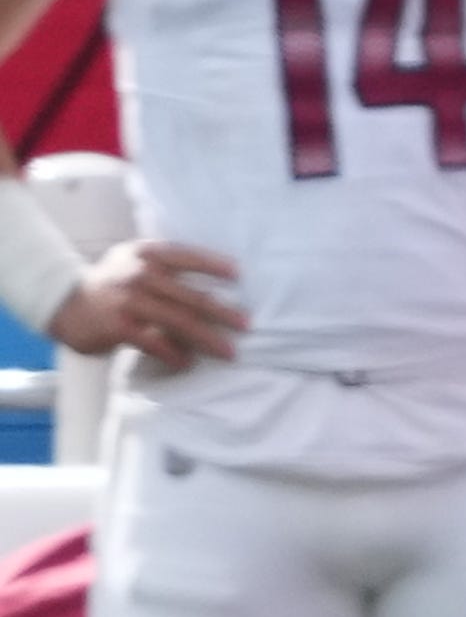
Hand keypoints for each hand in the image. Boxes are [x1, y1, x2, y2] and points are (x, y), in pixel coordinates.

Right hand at [47, 239, 242, 370]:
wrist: (67, 303)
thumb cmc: (114, 284)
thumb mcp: (134, 262)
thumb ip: (167, 266)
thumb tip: (217, 287)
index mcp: (146, 254)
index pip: (186, 255)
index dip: (213, 264)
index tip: (238, 275)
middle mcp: (138, 273)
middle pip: (190, 295)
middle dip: (222, 312)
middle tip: (246, 325)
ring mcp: (128, 299)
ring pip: (178, 320)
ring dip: (207, 338)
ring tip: (229, 352)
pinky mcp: (119, 325)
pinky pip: (155, 342)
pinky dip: (174, 354)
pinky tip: (187, 362)